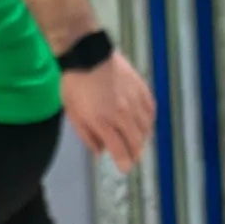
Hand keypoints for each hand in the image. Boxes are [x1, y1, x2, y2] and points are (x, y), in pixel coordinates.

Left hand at [64, 52, 155, 170]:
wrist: (87, 54)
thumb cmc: (75, 85)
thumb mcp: (74, 114)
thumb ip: (88, 136)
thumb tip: (100, 153)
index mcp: (103, 121)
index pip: (120, 150)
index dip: (124, 163)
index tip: (125, 169)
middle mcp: (122, 114)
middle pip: (136, 142)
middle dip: (135, 154)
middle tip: (132, 159)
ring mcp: (134, 101)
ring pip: (146, 128)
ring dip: (142, 139)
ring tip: (137, 144)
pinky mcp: (142, 89)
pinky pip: (150, 111)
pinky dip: (148, 122)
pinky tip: (143, 125)